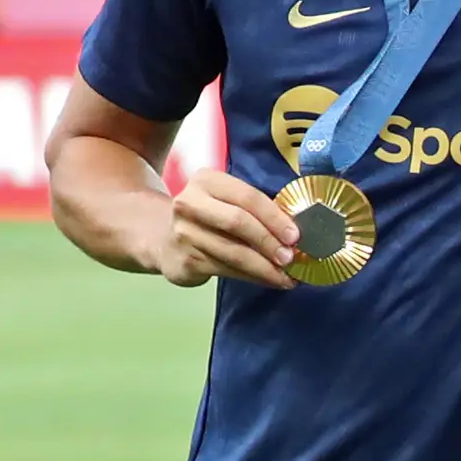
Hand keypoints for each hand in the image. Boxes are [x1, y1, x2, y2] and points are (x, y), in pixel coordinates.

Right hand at [156, 167, 299, 289]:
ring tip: (287, 276)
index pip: (248, 197)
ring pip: (234, 252)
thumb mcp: (226, 202)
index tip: (296, 236)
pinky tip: (270, 280)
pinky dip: (254, 277)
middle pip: (238, 222)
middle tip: (291, 258)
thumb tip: (296, 235)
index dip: (275, 218)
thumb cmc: (210, 218)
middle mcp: (190, 203)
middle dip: (270, 242)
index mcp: (207, 181)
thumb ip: (255, 211)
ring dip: (266, 267)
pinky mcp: (185, 259)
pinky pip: (227, 270)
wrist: (163, 239)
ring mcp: (184, 232)